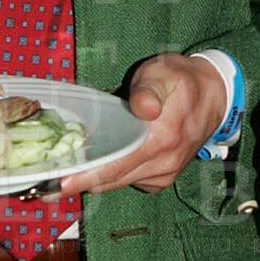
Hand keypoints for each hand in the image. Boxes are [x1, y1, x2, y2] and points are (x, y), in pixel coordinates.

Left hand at [60, 53, 227, 195]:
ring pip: (119, 184)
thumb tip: (143, 108)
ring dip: (92, 182)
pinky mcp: (163, 178)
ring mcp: (164, 174)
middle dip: (78, 184)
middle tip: (44, 187)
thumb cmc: (181, 80)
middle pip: (112, 181)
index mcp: (161, 138)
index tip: (56, 185)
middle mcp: (163, 163)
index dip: (84, 177)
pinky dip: (110, 177)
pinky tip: (95, 166)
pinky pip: (130, 181)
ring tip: (61, 177)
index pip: (115, 166)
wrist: (215, 97)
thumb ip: (149, 89)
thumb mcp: (163, 72)